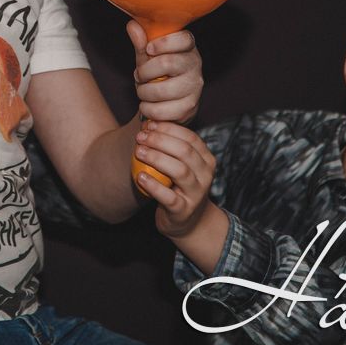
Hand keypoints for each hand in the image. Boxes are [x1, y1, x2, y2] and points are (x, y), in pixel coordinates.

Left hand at [127, 20, 202, 123]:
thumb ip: (141, 43)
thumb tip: (133, 26)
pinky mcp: (190, 107)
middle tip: (139, 76)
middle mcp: (195, 65)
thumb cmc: (158, 73)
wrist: (167, 102)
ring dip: (143, 93)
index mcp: (187, 48)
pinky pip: (162, 110)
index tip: (149, 49)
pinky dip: (148, 109)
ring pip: (162, 90)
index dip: (164, 43)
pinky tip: (148, 105)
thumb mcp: (148, 57)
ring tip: (142, 92)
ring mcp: (195, 87)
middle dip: (145, 72)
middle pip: (168, 63)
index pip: (184, 39)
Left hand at [133, 119, 218, 238]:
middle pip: (184, 151)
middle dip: (160, 140)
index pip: (190, 137)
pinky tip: (140, 176)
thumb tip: (148, 123)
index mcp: (206, 159)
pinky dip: (153, 185)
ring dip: (156, 158)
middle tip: (140, 137)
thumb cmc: (178, 185)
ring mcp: (196, 194)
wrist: (187, 221)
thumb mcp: (179, 164)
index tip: (149, 125)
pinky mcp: (183, 210)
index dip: (168, 129)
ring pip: (179, 171)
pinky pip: (169, 197)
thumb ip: (169, 146)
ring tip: (139, 152)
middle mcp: (206, 175)